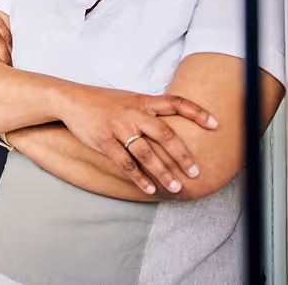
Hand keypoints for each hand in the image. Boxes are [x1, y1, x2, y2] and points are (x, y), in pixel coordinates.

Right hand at [59, 84, 217, 195]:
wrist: (72, 99)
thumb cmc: (104, 102)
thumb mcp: (129, 99)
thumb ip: (150, 109)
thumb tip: (174, 123)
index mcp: (143, 101)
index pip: (176, 102)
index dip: (196, 112)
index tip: (215, 124)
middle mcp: (134, 113)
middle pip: (165, 134)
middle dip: (182, 155)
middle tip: (196, 172)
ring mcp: (119, 126)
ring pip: (146, 152)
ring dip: (163, 172)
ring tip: (177, 187)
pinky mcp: (104, 139)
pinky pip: (124, 162)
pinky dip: (138, 177)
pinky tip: (149, 188)